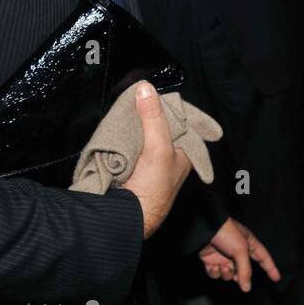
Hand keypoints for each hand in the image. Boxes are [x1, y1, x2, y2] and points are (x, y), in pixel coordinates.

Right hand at [121, 81, 192, 238]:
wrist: (126, 215)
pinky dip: (122, 136)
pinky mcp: (132, 166)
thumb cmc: (153, 188)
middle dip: (148, 113)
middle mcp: (170, 155)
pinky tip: (116, 128)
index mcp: (186, 151)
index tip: (154, 92)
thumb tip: (146, 89)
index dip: (168, 106)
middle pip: (160, 125)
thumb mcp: (159, 147)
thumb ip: (153, 117)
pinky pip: (127, 144)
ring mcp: (150, 161)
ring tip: (124, 110)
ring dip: (132, 125)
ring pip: (142, 133)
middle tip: (135, 97)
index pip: (182, 120)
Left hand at [198, 218, 280, 292]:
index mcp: (249, 244)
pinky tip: (213, 266)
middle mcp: (237, 252)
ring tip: (224, 267)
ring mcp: (224, 257)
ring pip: (230, 274)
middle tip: (239, 279)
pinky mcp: (212, 261)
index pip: (263, 258)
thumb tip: (247, 289)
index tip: (276, 278)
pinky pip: (217, 274)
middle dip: (242, 276)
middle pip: (245, 270)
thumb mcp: (240, 251)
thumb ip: (245, 271)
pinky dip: (215, 272)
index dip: (270, 268)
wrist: (203, 232)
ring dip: (227, 274)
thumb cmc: (226, 235)